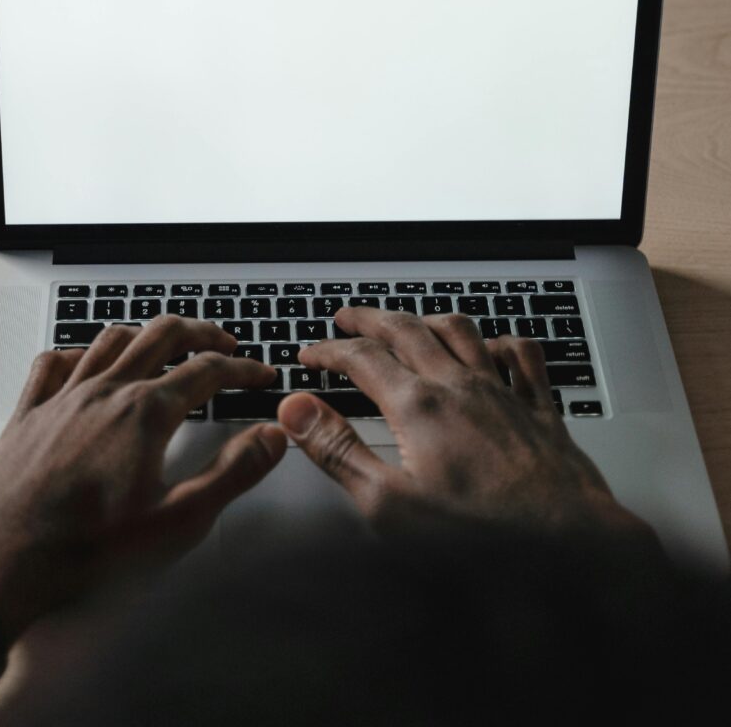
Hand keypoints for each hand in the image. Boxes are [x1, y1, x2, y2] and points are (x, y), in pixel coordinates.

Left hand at [0, 316, 285, 642]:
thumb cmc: (84, 546)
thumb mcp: (177, 520)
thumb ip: (232, 474)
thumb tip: (271, 438)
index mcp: (145, 413)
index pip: (208, 372)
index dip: (243, 370)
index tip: (260, 375)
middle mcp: (106, 392)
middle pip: (163, 335)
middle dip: (201, 333)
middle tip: (225, 344)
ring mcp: (64, 397)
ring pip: (111, 339)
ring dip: (147, 334)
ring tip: (167, 342)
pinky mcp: (30, 412)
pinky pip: (54, 362)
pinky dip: (78, 352)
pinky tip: (86, 361)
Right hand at [277, 307, 656, 542]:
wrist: (568, 546)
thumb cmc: (481, 536)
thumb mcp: (388, 504)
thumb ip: (337, 450)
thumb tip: (296, 410)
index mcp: (418, 406)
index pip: (361, 359)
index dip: (329, 351)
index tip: (310, 356)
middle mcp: (460, 386)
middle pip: (406, 330)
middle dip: (370, 319)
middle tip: (347, 317)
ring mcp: (503, 392)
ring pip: (460, 330)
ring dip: (426, 318)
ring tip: (409, 320)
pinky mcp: (538, 409)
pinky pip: (521, 354)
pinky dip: (499, 341)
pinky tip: (491, 347)